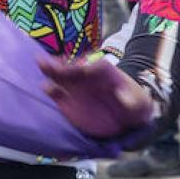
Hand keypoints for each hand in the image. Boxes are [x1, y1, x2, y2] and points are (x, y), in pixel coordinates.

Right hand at [40, 55, 154, 139]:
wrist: (125, 118)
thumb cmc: (133, 105)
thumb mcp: (137, 103)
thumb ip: (130, 100)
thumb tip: (123, 96)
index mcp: (104, 71)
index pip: (93, 65)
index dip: (87, 66)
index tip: (82, 69)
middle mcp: (86, 75)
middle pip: (72, 66)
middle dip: (62, 64)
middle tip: (50, 61)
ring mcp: (75, 87)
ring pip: (60, 76)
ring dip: (51, 70)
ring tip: (42, 65)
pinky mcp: (67, 100)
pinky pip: (57, 93)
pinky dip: (51, 90)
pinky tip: (46, 88)